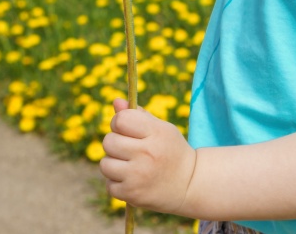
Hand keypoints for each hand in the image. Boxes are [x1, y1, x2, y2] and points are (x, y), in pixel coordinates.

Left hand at [99, 98, 197, 214]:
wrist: (190, 185)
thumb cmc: (171, 151)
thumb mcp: (161, 128)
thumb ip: (138, 114)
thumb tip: (116, 101)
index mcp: (156, 133)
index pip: (121, 120)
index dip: (119, 122)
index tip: (126, 129)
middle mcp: (147, 154)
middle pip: (108, 141)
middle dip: (115, 144)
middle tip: (129, 150)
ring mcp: (139, 176)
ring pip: (105, 164)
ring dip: (113, 164)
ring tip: (130, 166)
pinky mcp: (132, 195)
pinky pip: (109, 185)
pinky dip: (117, 184)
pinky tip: (132, 181)